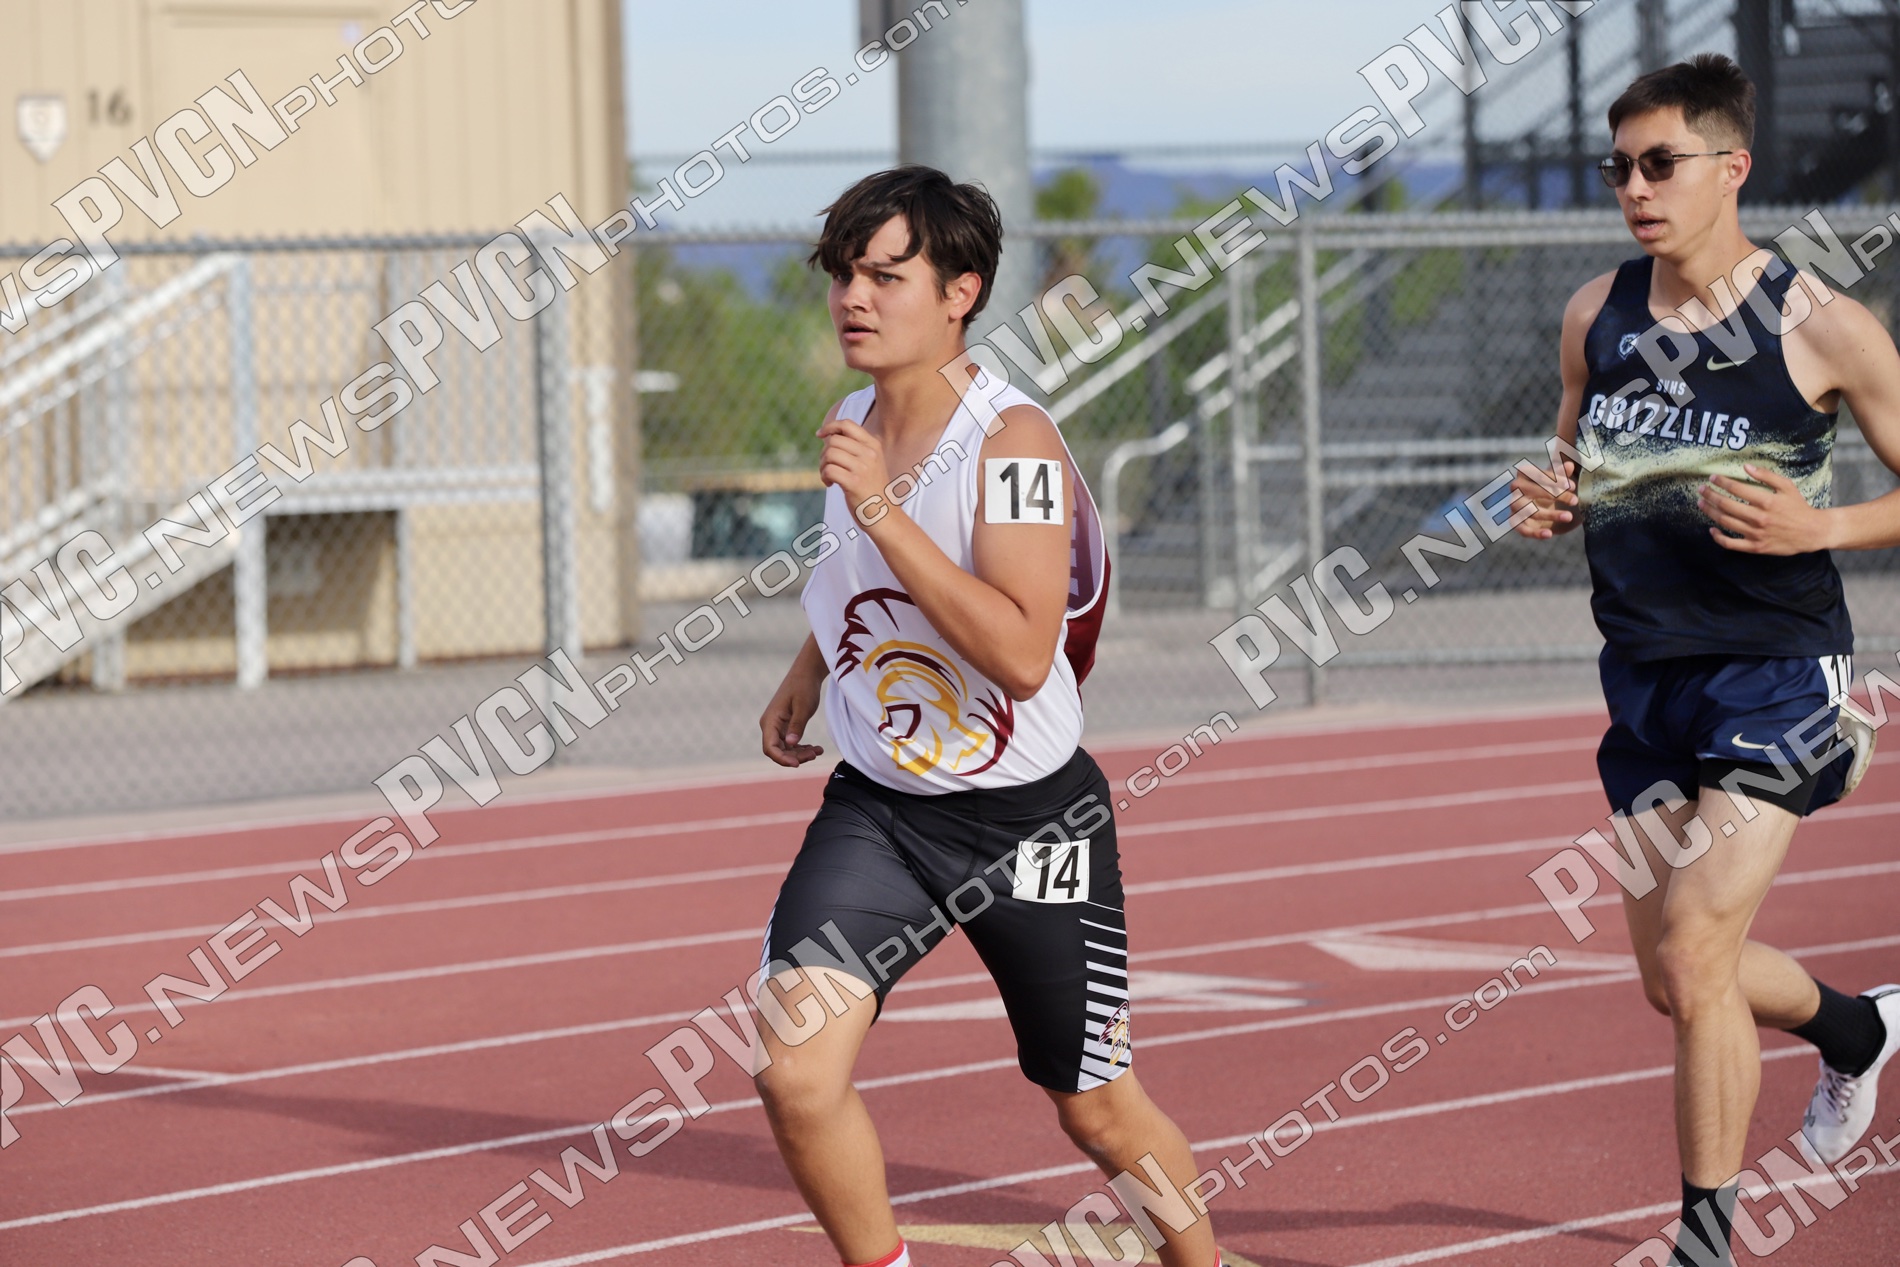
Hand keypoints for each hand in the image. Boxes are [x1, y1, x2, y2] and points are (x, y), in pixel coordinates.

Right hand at [760, 665, 825, 766]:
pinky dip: (802, 747)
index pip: (770, 747)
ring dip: (801, 753)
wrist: (806, 674)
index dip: (782, 759)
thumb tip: (790, 744)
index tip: (797, 764)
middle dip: (796, 756)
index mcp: (770, 720)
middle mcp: (770, 725)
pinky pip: (791, 743)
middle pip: (779, 751)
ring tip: (818, 751)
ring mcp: (777, 727)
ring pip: (786, 749)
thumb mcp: (803, 707)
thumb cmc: (804, 687)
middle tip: (814, 755)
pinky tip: (815, 748)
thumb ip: (797, 726)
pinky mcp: (785, 726)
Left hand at [817, 416, 891, 523]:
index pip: (847, 425)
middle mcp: (869, 454)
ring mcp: (863, 468)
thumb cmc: (872, 488)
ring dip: (822, 465)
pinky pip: (829, 470)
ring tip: (828, 476)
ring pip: (829, 454)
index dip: (830, 427)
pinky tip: (830, 484)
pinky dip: (824, 477)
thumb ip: (855, 447)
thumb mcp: (870, 462)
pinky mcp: (854, 483)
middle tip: (827, 466)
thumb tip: (828, 435)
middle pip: (834, 440)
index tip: (820, 435)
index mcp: (873, 445)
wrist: (884, 514)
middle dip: (824, 452)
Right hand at [1508, 458, 1577, 538]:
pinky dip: (1535, 533)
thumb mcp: (1558, 480)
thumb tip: (1569, 465)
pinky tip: (1549, 534)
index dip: (1553, 479)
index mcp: (1524, 475)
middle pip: (1529, 490)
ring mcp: (1515, 507)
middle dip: (1553, 494)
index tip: (1572, 486)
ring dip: (1549, 514)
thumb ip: (1562, 473)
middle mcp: (1516, 490)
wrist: (1545, 507)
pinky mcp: (1516, 523)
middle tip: (1575, 500)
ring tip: (1568, 516)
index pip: (1534, 474)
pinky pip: (1522, 529)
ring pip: (1527, 510)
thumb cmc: (1551, 489)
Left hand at [1700, 464, 1833, 554]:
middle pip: (1726, 505)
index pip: (1736, 489)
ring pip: (1725, 522)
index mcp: (1766, 501)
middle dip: (1710, 495)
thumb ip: (1766, 476)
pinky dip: (1718, 537)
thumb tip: (1746, 466)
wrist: (1812, 532)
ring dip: (1710, 511)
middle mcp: (1759, 518)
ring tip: (1701, 503)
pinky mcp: (1755, 547)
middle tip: (1701, 489)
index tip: (1712, 478)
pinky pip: (1730, 544)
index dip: (1721, 482)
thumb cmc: (1798, 507)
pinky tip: (1711, 529)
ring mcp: (1755, 534)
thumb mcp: (1787, 486)